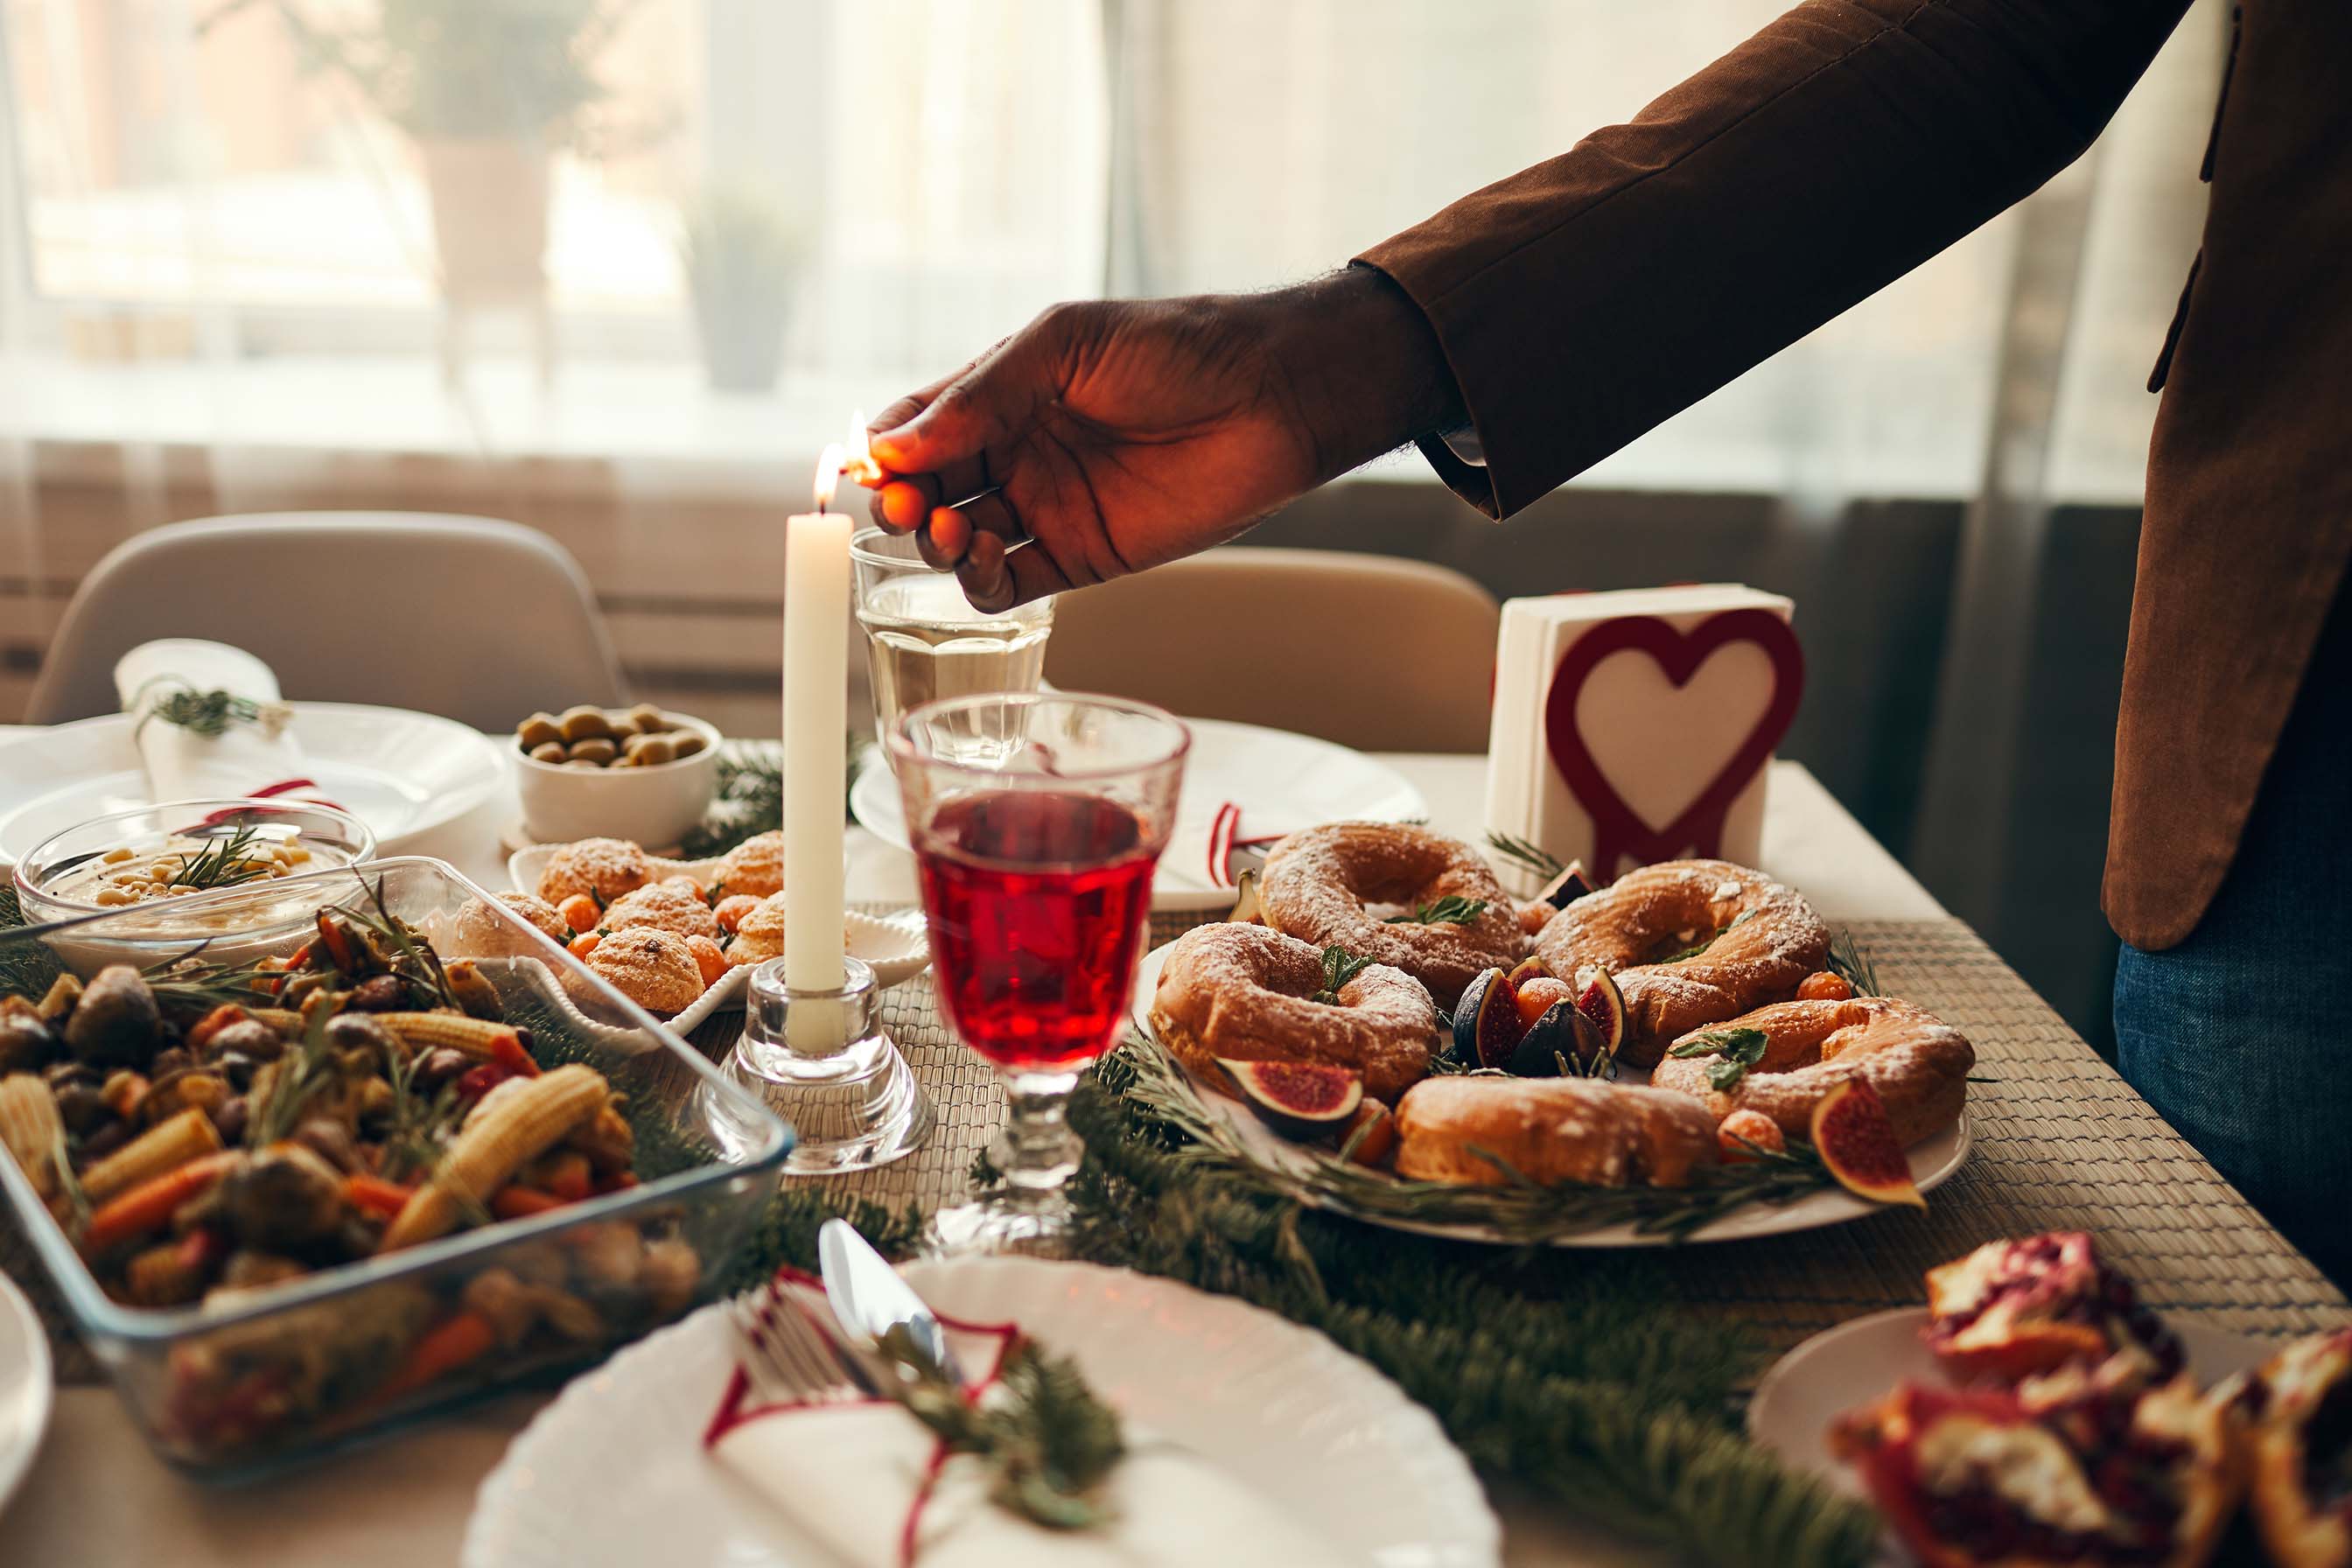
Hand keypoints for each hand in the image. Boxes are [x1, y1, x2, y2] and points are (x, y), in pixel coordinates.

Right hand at [865, 267, 1461, 609]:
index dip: (882, 449)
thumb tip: (890, 445)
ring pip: (955, 543)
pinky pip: (1005, 586)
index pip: (915, 427)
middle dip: (899, 502)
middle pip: (924, 491)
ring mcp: (1043, 509)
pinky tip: (979, 558)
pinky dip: (975, 583)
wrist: (1269, 395)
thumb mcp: (1062, 347)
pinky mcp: (1078, 559)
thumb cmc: (1174, 348)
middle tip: (903, 505)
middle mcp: (1014, 453)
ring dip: (933, 542)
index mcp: (1001, 394)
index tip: (866, 464)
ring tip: (947, 527)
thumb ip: (978, 397)